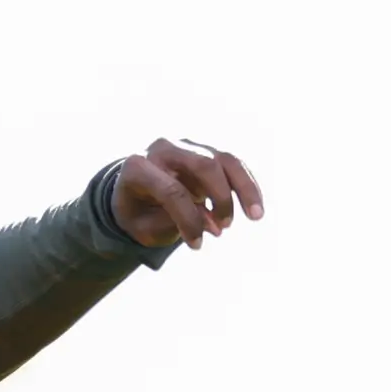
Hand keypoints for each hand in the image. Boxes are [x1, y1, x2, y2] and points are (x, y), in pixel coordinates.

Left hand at [111, 139, 265, 249]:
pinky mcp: (205, 151)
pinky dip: (246, 186)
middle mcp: (163, 148)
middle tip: (225, 227)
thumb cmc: (138, 213)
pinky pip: (232, 164)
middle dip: (221, 197)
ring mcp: (186, 146)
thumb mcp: (145, 226)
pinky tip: (256, 208)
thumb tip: (214, 224)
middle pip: (203, 165)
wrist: (134, 193)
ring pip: (224, 160)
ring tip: (256, 216)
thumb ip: (175, 222)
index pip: (172, 190)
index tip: (197, 245)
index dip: (188, 220)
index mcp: (138, 166)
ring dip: (244, 188)